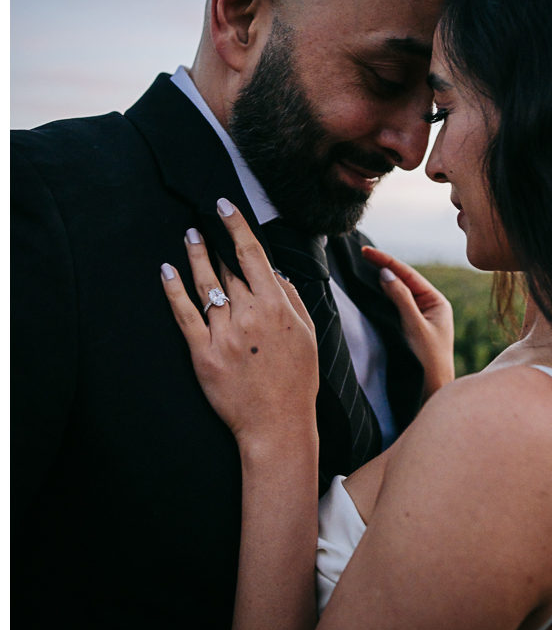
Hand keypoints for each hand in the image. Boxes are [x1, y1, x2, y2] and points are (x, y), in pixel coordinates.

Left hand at [161, 202, 318, 454]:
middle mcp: (248, 315)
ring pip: (205, 285)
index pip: (252, 254)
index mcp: (276, 307)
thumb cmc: (296, 381)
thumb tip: (274, 273)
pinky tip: (167, 271)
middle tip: (203, 223)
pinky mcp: (202, 353)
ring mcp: (223, 334)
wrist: (276, 424)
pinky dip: (173, 290)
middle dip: (216, 243)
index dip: (236, 225)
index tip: (224, 205)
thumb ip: (291, 299)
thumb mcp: (307, 334)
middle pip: (227, 268)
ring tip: (189, 236)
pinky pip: (184, 314)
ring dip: (195, 256)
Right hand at [362, 246, 454, 399]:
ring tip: (365, 264)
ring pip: (399, 291)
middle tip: (362, 254)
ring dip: (383, 279)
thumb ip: (401, 298)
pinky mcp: (411, 326)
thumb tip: (386, 273)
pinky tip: (373, 287)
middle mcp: (430, 305)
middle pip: (404, 279)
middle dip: (384, 266)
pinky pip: (396, 304)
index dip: (387, 262)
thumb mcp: (414, 325)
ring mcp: (421, 315)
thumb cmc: (428, 359)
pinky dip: (384, 295)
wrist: (432, 388)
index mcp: (437, 301)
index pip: (409, 274)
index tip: (367, 252)